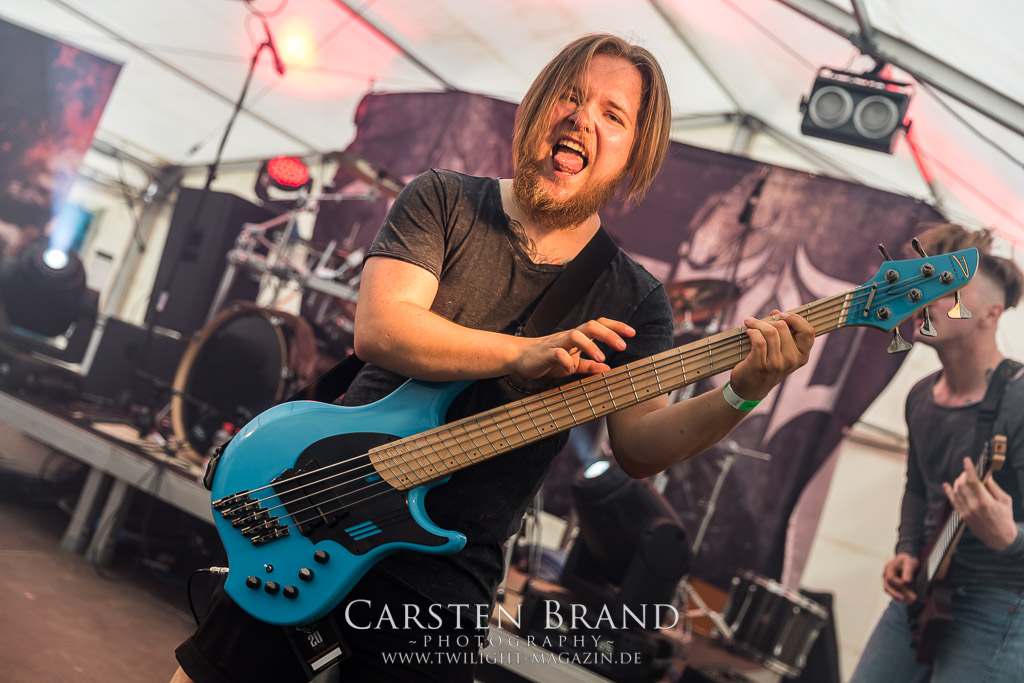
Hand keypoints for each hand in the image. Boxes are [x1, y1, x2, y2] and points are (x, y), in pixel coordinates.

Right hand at [514, 317, 633, 378]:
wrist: (520, 357)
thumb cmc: (548, 359)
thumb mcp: (572, 364)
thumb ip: (589, 365)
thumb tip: (608, 368)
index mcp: (578, 337)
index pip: (599, 325)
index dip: (616, 326)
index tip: (632, 333)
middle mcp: (569, 336)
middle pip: (591, 325)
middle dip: (609, 334)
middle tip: (623, 346)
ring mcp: (557, 343)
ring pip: (575, 335)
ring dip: (590, 346)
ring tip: (601, 357)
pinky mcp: (546, 353)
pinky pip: (558, 354)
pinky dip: (567, 362)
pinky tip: (571, 371)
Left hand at [728, 310, 813, 400]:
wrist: (751, 388)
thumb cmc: (767, 365)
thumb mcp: (782, 352)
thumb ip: (784, 334)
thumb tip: (776, 313)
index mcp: (802, 355)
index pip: (808, 331)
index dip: (795, 318)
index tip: (782, 314)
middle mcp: (792, 360)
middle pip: (783, 327)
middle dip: (768, 320)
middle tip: (757, 321)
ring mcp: (777, 364)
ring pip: (770, 332)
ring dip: (757, 323)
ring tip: (749, 322)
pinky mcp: (761, 365)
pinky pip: (758, 340)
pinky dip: (752, 331)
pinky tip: (748, 331)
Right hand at [883, 553, 919, 602]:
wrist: (905, 561)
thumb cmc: (908, 561)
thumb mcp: (910, 563)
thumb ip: (908, 571)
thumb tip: (906, 581)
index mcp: (889, 567)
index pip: (891, 578)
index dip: (899, 585)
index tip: (910, 589)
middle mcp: (885, 574)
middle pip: (888, 586)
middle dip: (900, 594)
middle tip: (913, 599)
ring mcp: (886, 580)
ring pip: (888, 590)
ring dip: (898, 597)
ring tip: (910, 602)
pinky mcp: (890, 585)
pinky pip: (891, 592)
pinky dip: (898, 597)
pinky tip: (907, 600)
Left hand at [943, 457, 1019, 550]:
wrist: (1000, 537)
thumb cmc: (1005, 517)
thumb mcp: (1005, 500)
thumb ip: (993, 487)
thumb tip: (985, 474)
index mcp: (985, 501)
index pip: (973, 481)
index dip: (968, 469)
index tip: (966, 460)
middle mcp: (973, 506)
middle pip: (962, 485)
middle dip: (964, 475)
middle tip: (969, 472)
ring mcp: (966, 511)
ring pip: (956, 491)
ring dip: (958, 482)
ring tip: (964, 479)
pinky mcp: (962, 515)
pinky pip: (953, 501)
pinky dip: (948, 492)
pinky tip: (946, 485)